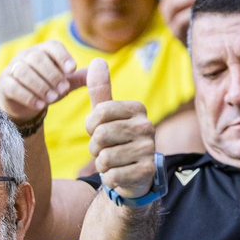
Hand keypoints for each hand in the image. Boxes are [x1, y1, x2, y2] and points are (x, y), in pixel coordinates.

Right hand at [0, 42, 85, 124]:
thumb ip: (79, 77)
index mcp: (43, 51)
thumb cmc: (48, 88)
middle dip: (51, 74)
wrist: (25, 103)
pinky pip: (13, 86)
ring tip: (52, 99)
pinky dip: (28, 96)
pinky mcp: (4, 83)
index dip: (62, 56)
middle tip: (63, 90)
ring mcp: (12, 68)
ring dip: (40, 85)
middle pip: (37, 57)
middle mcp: (26, 55)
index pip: (52, 47)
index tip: (72, 69)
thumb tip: (100, 68)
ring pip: (23, 71)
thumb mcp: (65, 83)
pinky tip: (40, 105)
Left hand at [85, 59, 156, 198]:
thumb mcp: (106, 115)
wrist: (133, 176)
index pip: (99, 113)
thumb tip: (97, 61)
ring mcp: (149, 149)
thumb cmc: (116, 140)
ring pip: (105, 157)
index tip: (98, 131)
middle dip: (95, 147)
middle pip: (101, 135)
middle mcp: (147, 126)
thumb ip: (100, 90)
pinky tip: (120, 174)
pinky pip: (112, 176)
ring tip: (113, 162)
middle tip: (106, 149)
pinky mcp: (147, 172)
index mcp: (137, 109)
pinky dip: (109, 178)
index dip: (90, 126)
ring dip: (101, 164)